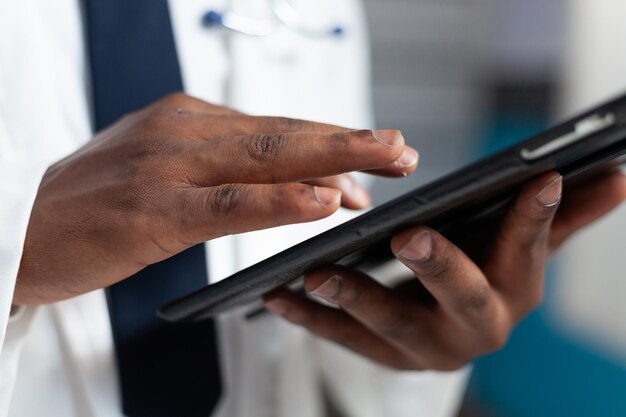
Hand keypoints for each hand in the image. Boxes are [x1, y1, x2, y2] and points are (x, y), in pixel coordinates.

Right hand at [16, 93, 417, 304]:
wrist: (17, 229)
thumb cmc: (95, 203)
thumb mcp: (166, 171)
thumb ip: (229, 174)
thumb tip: (299, 187)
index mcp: (188, 119)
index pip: (277, 127)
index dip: (334, 140)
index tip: (379, 150)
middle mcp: (182, 129)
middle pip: (284, 133)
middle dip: (350, 141)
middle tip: (402, 149)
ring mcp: (167, 166)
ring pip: (265, 157)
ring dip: (332, 159)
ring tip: (385, 164)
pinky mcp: (152, 209)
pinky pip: (228, 203)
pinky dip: (278, 200)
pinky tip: (319, 200)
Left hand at [264, 171, 625, 369]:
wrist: (452, 327)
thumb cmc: (488, 272)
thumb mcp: (523, 244)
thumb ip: (562, 216)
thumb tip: (618, 174)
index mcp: (516, 292)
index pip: (530, 250)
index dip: (536, 217)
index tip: (538, 177)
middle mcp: (476, 328)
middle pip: (463, 299)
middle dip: (440, 268)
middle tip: (410, 236)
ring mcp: (427, 349)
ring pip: (391, 326)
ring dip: (355, 299)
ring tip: (317, 272)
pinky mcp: (383, 356)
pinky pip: (343, 339)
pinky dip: (309, 318)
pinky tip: (277, 295)